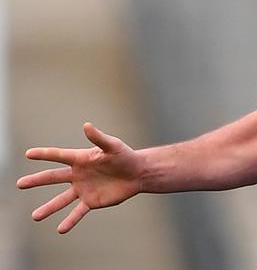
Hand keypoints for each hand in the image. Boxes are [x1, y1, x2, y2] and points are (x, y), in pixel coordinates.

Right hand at [17, 123, 142, 233]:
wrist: (137, 173)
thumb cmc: (125, 156)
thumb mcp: (113, 145)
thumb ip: (99, 138)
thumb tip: (86, 125)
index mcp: (81, 159)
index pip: (59, 156)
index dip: (44, 154)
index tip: (28, 154)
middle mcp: (78, 174)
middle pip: (53, 178)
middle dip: (37, 180)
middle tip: (20, 184)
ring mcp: (83, 189)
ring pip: (61, 199)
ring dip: (48, 208)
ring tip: (34, 217)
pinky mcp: (91, 201)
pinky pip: (77, 212)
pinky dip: (70, 221)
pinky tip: (60, 229)